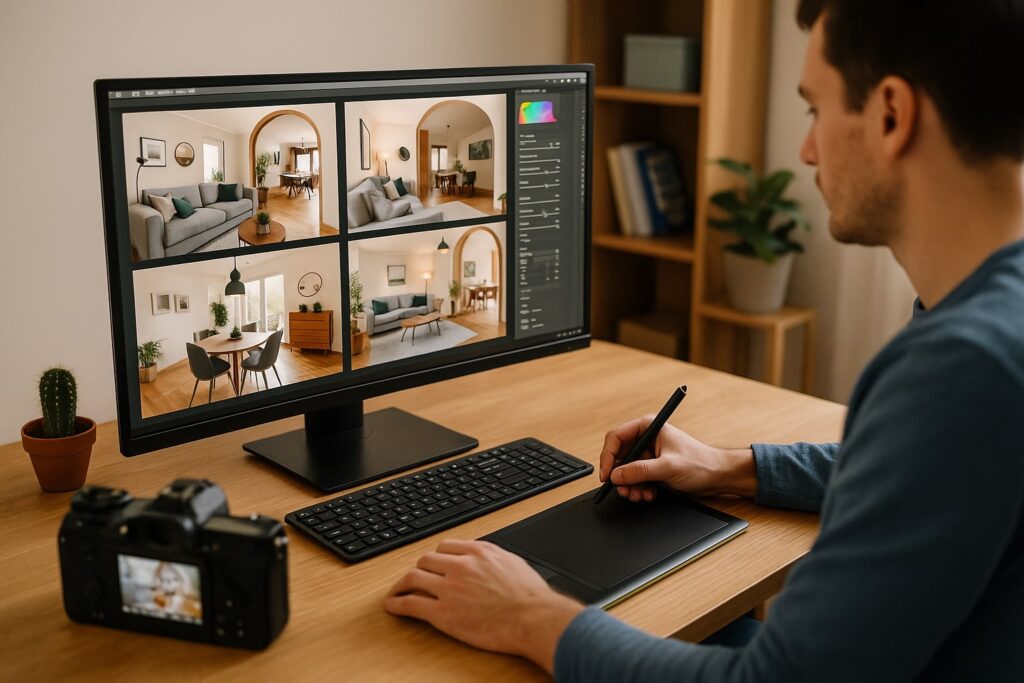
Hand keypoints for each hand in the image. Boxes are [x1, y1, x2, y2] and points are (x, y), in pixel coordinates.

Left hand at [385, 539, 583, 672]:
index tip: (433, 565)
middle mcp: (460, 566)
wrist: (533, 618)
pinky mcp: (442, 613)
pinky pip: (410, 604)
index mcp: (478, 552)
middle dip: (419, 569)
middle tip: (414, 578)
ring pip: (413, 577)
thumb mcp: (513, 563)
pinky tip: (392, 607)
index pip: (445, 547)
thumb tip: (488, 559)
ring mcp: (449, 589)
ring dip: (401, 584)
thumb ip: (494, 558)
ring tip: (396, 591)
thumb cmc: (530, 596)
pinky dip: (397, 604)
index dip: (436, 557)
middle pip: (426, 560)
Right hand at [599, 416, 757, 501]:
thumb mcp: (668, 467)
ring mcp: (648, 455)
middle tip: (623, 490)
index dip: (608, 456)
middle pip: (618, 456)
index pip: (617, 437)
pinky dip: (638, 489)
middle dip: (620, 476)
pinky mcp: (652, 468)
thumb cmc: (701, 463)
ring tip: (639, 495)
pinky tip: (648, 494)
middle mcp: (646, 439)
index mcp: (649, 427)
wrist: (718, 477)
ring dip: (630, 485)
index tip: (606, 474)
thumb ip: (641, 471)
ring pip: (625, 471)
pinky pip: (635, 479)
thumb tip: (616, 474)